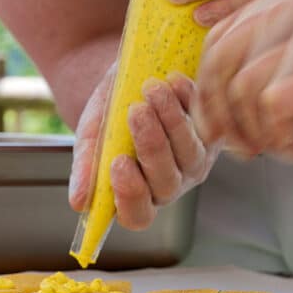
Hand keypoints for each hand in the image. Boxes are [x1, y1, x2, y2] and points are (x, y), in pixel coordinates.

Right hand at [69, 67, 219, 230]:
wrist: (132, 77)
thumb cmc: (108, 115)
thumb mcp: (92, 134)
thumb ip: (87, 165)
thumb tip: (79, 201)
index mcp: (135, 194)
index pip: (137, 215)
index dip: (130, 195)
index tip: (118, 162)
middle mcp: (168, 185)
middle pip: (166, 182)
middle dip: (151, 146)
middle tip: (135, 111)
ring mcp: (194, 161)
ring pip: (190, 153)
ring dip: (172, 120)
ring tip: (152, 88)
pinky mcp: (213, 133)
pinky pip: (206, 122)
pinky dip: (190, 100)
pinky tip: (173, 80)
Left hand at [192, 0, 292, 160]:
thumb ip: (272, 69)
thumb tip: (216, 123)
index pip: (219, 41)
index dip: (208, 93)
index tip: (218, 130)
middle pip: (223, 62)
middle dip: (225, 118)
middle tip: (252, 148)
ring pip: (245, 87)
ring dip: (261, 133)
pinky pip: (273, 102)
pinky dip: (282, 135)